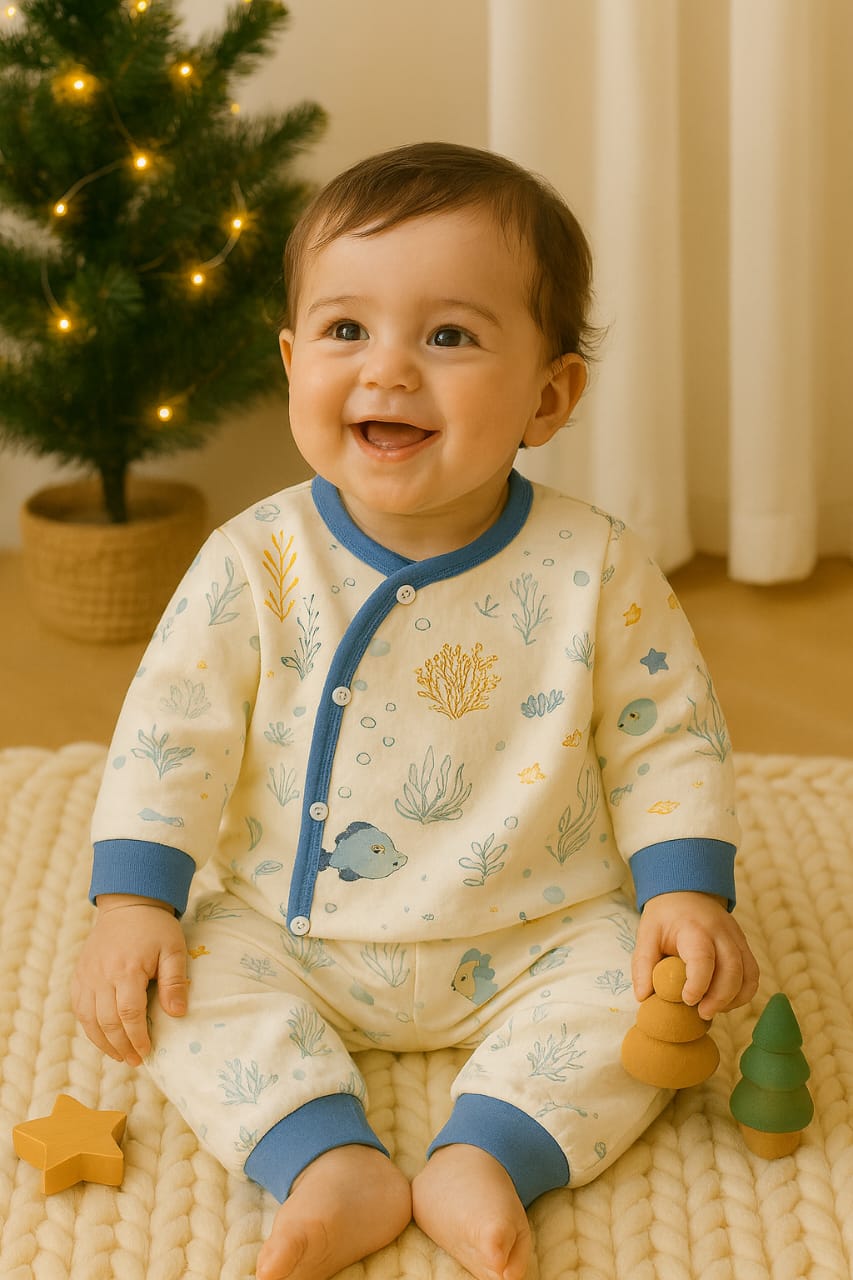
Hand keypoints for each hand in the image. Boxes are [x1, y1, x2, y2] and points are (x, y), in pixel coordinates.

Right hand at [72, 895, 188, 1066]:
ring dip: (103, 1043)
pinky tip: (102, 1038)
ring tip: (120, 1056)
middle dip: (121, 1046)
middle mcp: (101, 976)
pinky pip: (79, 1008)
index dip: (137, 1037)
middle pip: (107, 1022)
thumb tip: (177, 1014)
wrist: (128, 904)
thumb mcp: (173, 949)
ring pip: (89, 1020)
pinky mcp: (79, 975)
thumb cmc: (155, 928)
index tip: (147, 1053)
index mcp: (126, 970)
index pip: (128, 1015)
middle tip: (135, 1061)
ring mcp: (87, 976)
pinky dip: (89, 1027)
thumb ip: (174, 982)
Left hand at [633, 891, 758, 1018]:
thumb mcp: (646, 934)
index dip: (698, 984)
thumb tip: (643, 997)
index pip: (703, 958)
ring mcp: (736, 938)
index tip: (687, 1000)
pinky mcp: (744, 945)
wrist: (685, 892)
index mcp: (693, 928)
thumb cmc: (665, 917)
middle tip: (702, 1013)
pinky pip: (753, 973)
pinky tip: (725, 1001)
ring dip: (734, 999)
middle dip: (720, 998)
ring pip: (748, 973)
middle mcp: (721, 932)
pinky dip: (743, 993)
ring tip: (712, 1009)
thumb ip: (643, 964)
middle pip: (732, 969)